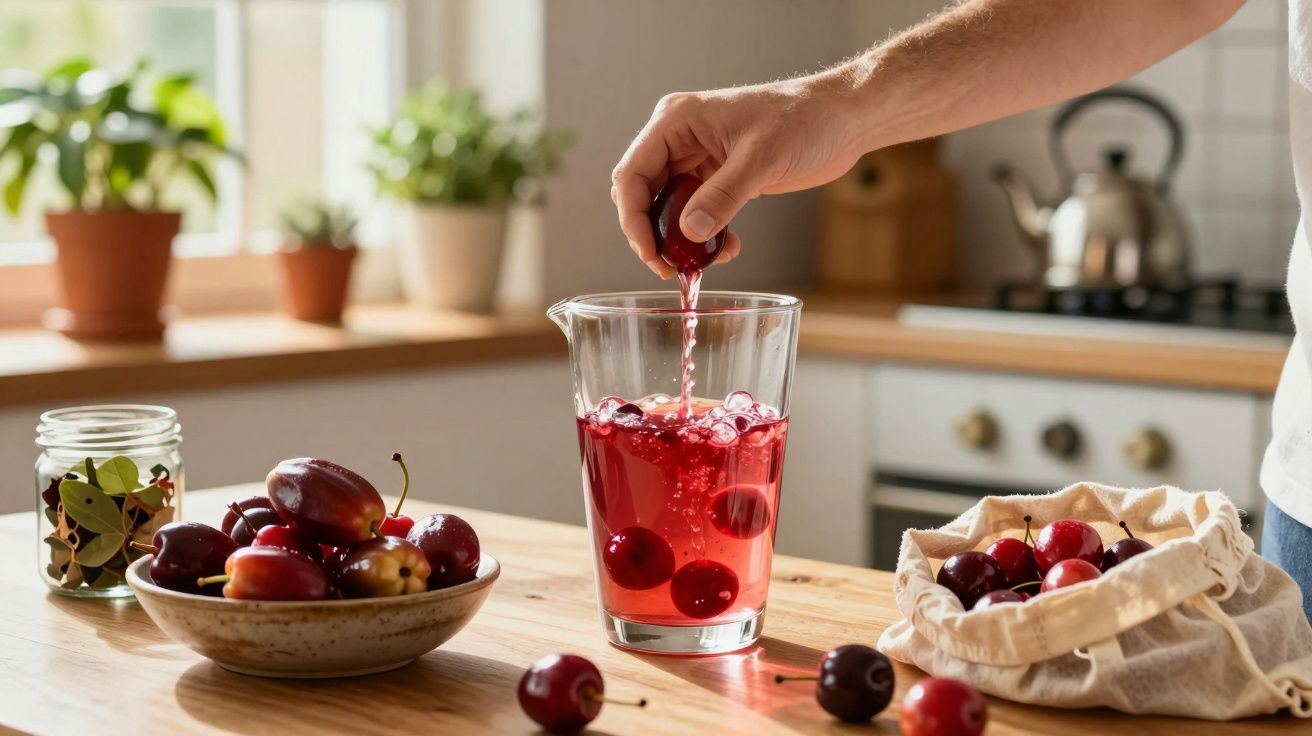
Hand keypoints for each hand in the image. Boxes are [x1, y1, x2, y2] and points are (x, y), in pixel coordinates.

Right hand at [611, 77, 863, 277]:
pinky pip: (695, 211)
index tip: (651, 253)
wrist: (843, 120)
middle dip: (653, 233)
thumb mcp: (760, 159)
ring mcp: (698, 157)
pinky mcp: (718, 175)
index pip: (633, 174)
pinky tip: (727, 248)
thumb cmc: (804, 120)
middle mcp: (680, 138)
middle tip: (670, 267)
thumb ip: (723, 196)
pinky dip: (704, 234)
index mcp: (676, 121)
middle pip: (644, 194)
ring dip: (680, 239)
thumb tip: (689, 233)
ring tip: (703, 262)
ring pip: (668, 207)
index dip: (633, 218)